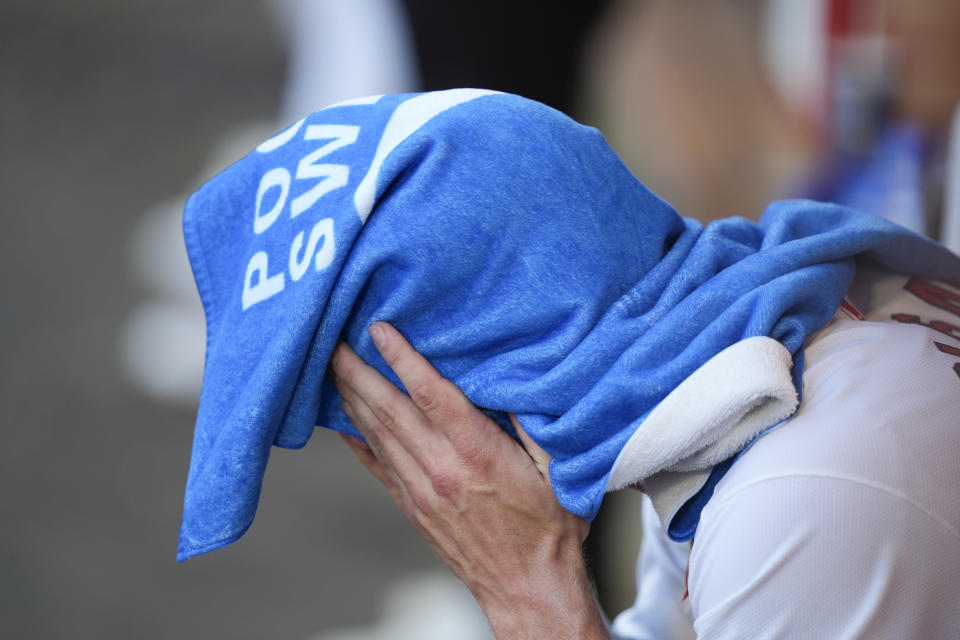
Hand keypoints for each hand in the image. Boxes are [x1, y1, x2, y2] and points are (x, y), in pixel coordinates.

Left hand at [330, 322, 607, 639]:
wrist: (528, 587)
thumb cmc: (548, 530)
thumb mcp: (558, 469)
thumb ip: (532, 424)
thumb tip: (513, 381)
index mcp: (478, 455)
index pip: (431, 395)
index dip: (402, 359)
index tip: (380, 331)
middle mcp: (442, 471)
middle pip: (390, 410)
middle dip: (359, 372)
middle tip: (334, 341)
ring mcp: (422, 492)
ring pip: (377, 435)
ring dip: (352, 398)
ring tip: (335, 368)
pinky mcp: (414, 508)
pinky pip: (377, 466)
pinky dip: (357, 440)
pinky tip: (343, 422)